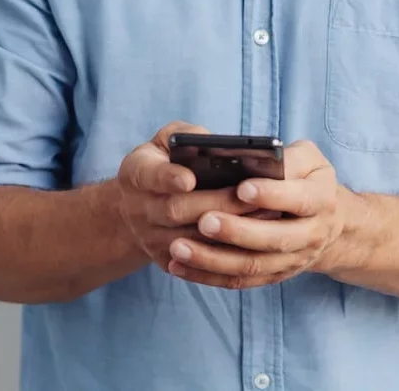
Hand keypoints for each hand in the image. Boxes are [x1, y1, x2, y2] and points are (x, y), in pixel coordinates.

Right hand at [117, 122, 258, 272]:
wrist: (138, 206)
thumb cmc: (164, 161)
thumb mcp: (167, 140)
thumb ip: (187, 136)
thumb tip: (214, 144)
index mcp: (136, 173)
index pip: (149, 175)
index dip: (168, 177)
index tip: (190, 178)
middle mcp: (138, 209)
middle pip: (175, 210)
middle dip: (215, 202)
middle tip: (250, 194)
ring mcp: (149, 239)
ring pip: (190, 240)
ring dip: (226, 230)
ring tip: (263, 214)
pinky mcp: (165, 260)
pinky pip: (196, 262)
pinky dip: (225, 252)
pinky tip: (252, 239)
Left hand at [165, 139, 344, 289]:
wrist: (329, 223)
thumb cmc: (309, 179)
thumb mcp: (310, 159)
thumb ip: (288, 158)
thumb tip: (260, 160)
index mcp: (321, 199)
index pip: (298, 199)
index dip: (271, 195)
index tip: (241, 188)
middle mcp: (311, 234)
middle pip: (273, 239)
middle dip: (236, 232)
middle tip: (204, 220)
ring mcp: (292, 261)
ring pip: (251, 266)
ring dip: (213, 259)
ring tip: (178, 246)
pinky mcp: (272, 277)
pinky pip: (238, 281)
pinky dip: (207, 276)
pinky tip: (179, 266)